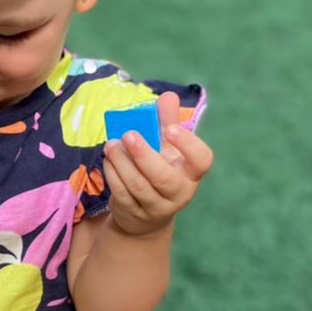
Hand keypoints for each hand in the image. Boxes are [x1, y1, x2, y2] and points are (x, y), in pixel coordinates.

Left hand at [102, 91, 212, 236]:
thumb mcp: (167, 148)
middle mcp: (179, 192)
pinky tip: (109, 159)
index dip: (189, 144)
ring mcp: (156, 207)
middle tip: (128, 134)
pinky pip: (122, 194)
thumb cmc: (160, 170)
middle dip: (144, 155)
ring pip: (139, 186)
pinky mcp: (134, 214)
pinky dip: (113, 174)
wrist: (146, 214)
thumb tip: (169, 96)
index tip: (170, 129)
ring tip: (111, 144)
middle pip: (164, 178)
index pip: (202, 160)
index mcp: (191, 172)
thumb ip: (167, 122)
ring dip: (122, 162)